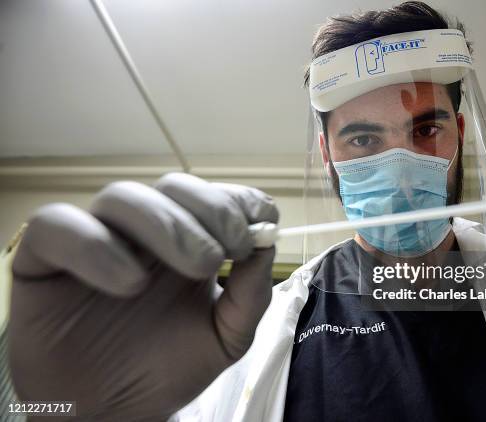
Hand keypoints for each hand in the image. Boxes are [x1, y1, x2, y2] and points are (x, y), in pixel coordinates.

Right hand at [8, 173, 278, 420]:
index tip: (255, 231)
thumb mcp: (225, 338)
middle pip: (173, 185)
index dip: (240, 201)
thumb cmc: (166, 370)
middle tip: (224, 254)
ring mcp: (95, 240)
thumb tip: (267, 242)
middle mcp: (143, 234)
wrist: (108, 414)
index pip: (215, 195)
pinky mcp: (44, 258)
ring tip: (195, 270)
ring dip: (165, 224)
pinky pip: (56, 226)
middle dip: (209, 211)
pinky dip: (96, 246)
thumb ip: (251, 295)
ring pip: (121, 196)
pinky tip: (129, 284)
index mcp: (188, 243)